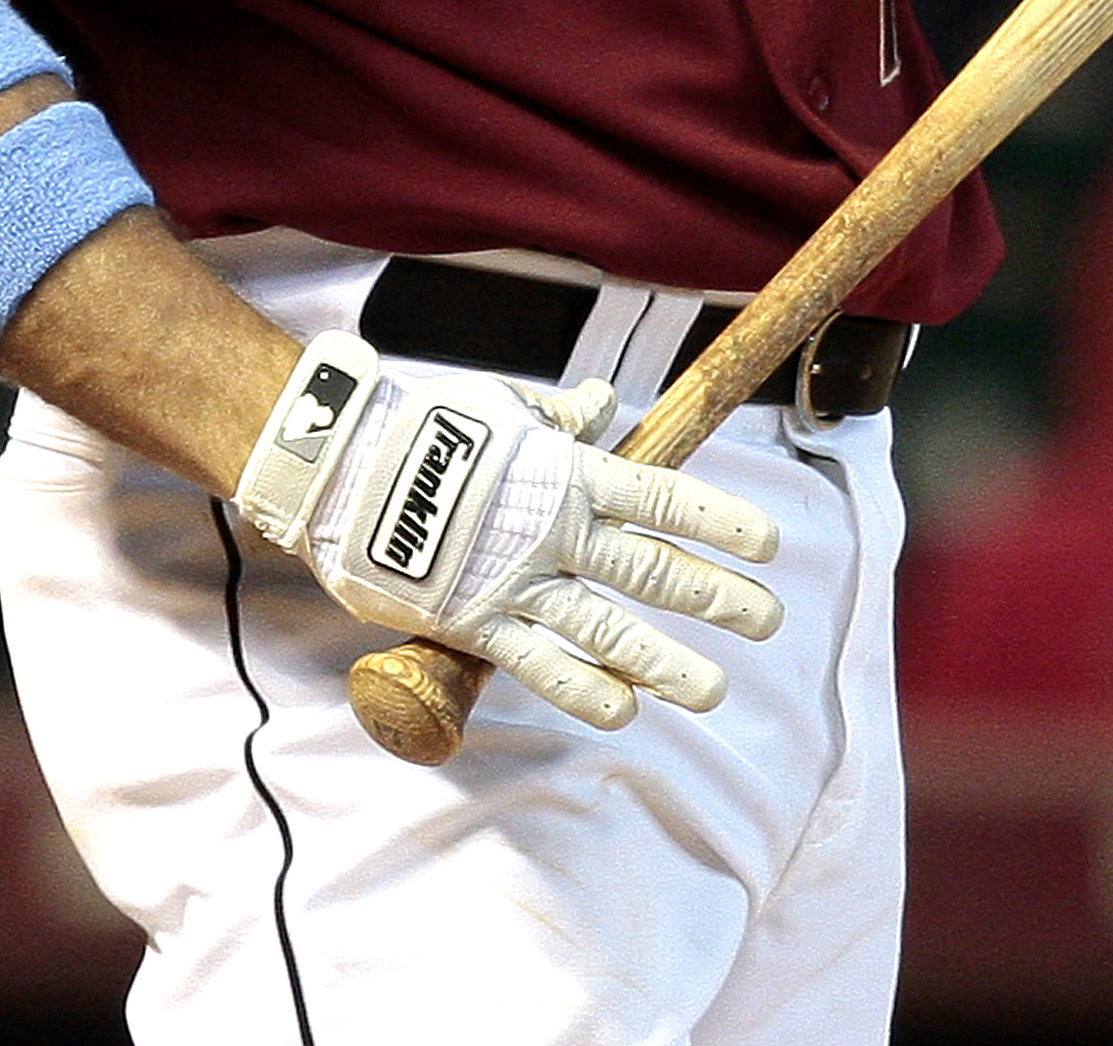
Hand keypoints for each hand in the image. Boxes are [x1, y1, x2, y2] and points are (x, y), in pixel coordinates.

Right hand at [234, 332, 780, 729]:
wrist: (344, 464)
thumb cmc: (425, 426)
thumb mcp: (502, 407)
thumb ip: (560, 417)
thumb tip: (605, 404)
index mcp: (566, 471)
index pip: (661, 495)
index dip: (718, 520)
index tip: (767, 543)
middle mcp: (554, 528)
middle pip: (651, 567)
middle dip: (715, 595)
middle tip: (768, 619)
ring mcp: (517, 580)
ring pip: (608, 627)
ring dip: (666, 661)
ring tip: (715, 688)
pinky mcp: (474, 620)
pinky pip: (537, 661)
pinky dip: (582, 687)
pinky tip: (623, 709)